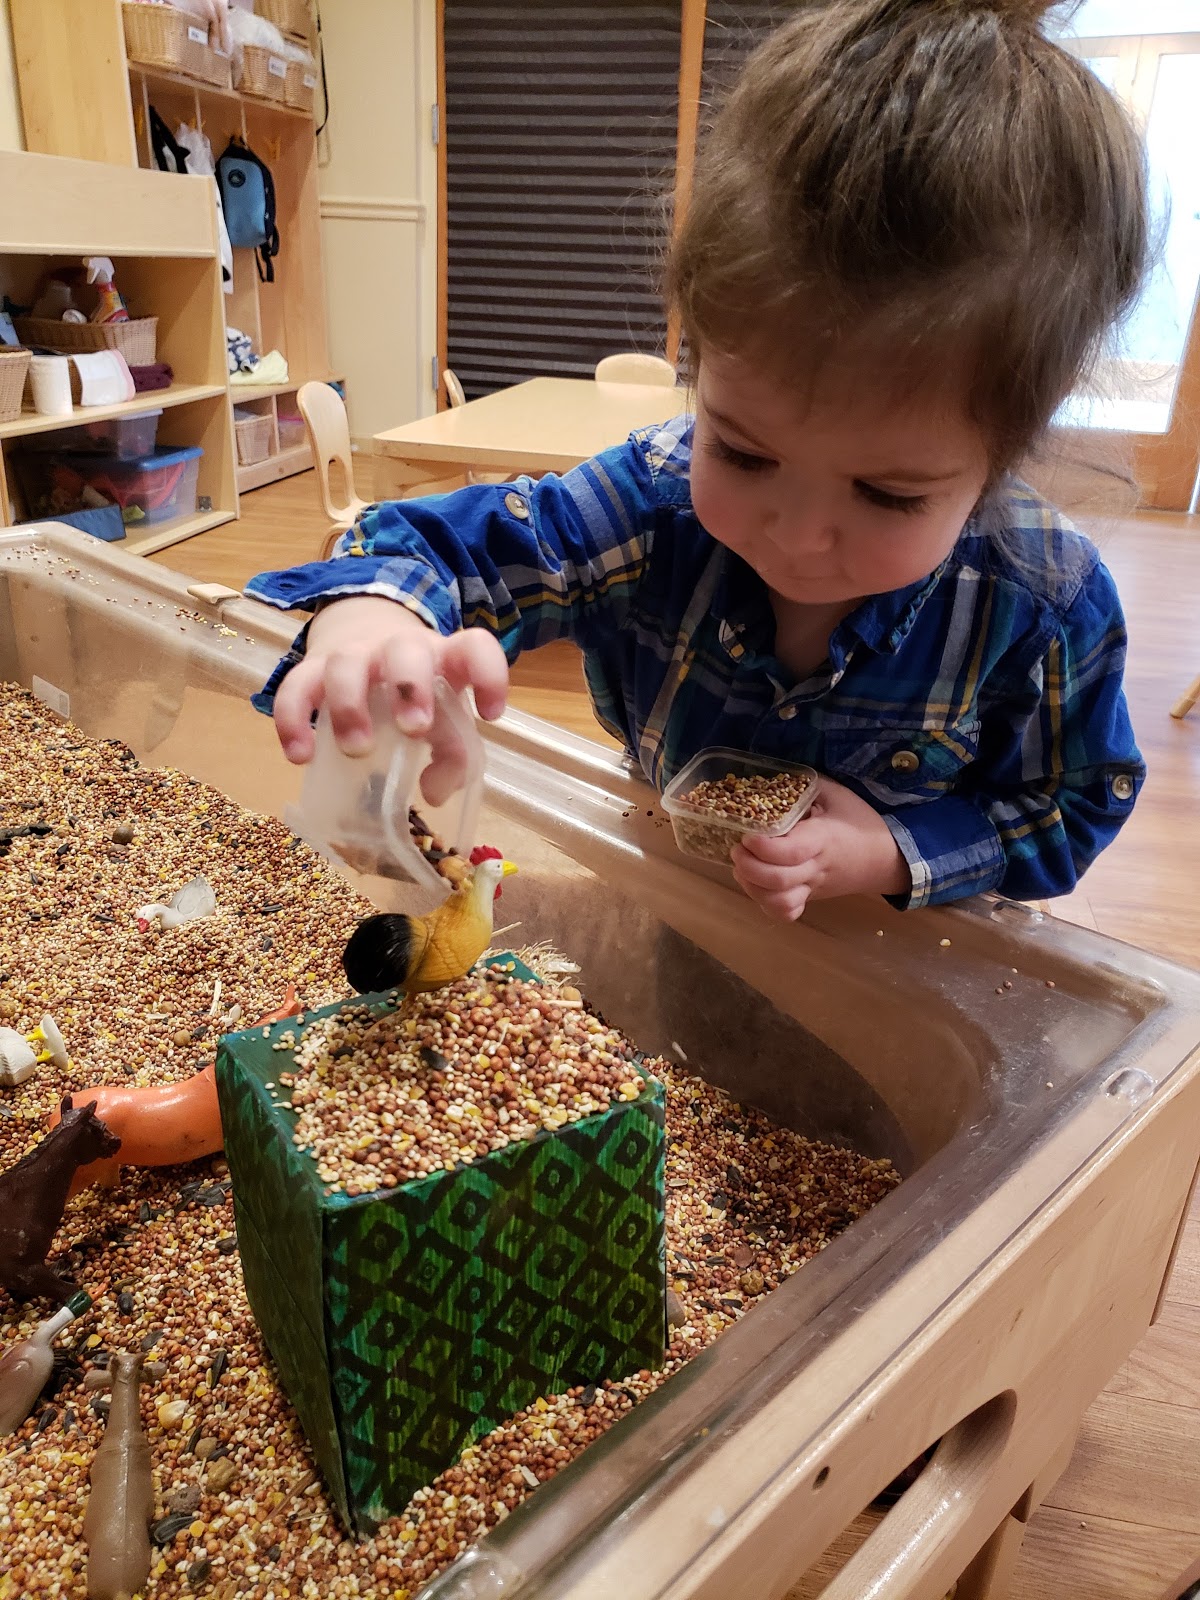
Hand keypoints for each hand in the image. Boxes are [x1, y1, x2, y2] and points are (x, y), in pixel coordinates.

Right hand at [272, 596, 509, 767]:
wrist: (362, 643)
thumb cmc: (415, 695)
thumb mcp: (443, 720)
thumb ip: (451, 756)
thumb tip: (435, 793)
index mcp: (443, 659)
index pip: (474, 647)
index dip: (489, 675)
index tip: (489, 714)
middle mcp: (400, 649)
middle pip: (405, 651)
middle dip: (409, 687)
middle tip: (412, 729)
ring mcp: (354, 654)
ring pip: (346, 662)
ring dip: (349, 705)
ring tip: (357, 750)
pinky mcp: (312, 667)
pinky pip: (295, 685)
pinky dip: (293, 720)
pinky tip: (301, 757)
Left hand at [730, 775, 910, 920]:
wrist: (885, 857)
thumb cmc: (858, 820)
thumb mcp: (836, 793)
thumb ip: (803, 785)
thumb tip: (768, 779)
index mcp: (823, 839)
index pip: (791, 852)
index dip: (764, 847)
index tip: (748, 834)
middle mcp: (816, 868)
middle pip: (778, 881)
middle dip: (749, 866)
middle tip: (738, 848)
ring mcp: (812, 888)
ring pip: (779, 903)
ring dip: (752, 887)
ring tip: (742, 867)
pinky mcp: (809, 899)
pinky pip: (786, 913)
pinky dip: (765, 904)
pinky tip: (757, 884)